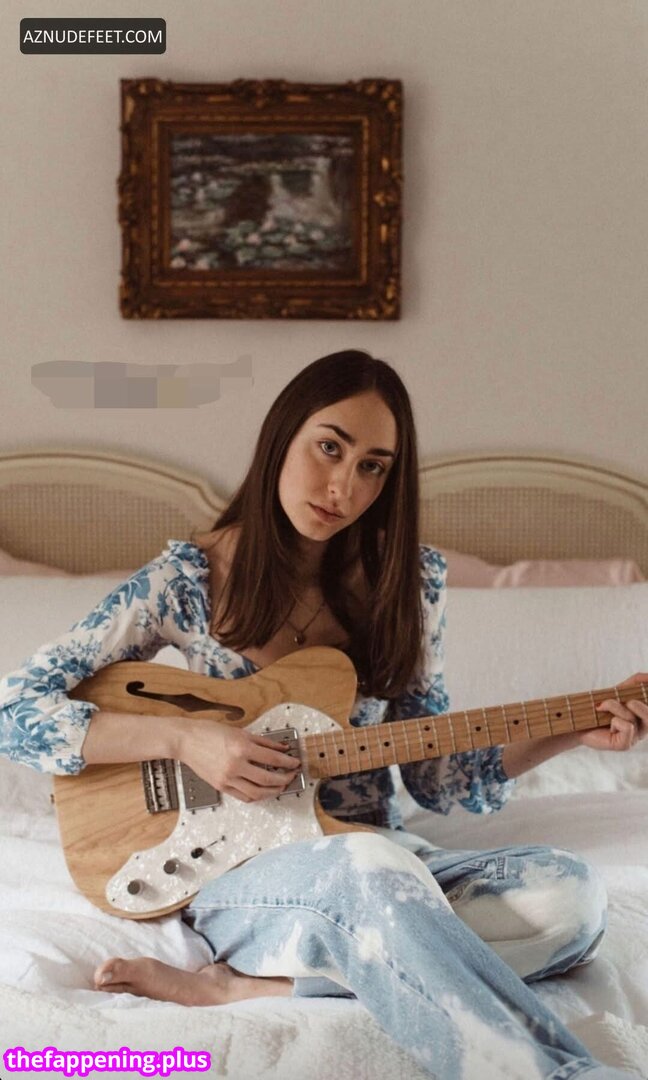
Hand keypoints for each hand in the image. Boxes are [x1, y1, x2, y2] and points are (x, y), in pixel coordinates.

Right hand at [180, 720, 300, 802]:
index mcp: (241, 748)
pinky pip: (244, 796)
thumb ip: (263, 742)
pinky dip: (257, 796)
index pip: (273, 759)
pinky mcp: (221, 786)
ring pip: (257, 792)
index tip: (295, 763)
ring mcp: (227, 778)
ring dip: (273, 791)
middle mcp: (235, 765)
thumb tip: (281, 748)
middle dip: (284, 778)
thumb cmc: (209, 732)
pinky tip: (263, 791)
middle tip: (291, 775)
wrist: (185, 740)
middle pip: (268, 779)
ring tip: (280, 785)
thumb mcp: (240, 732)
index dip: (288, 762)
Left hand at [579, 672, 647, 752]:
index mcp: (644, 716)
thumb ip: (636, 682)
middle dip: (634, 703)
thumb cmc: (600, 707)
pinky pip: (628, 727)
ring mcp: (635, 738)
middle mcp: (643, 729)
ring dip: (614, 707)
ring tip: (602, 708)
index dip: (647, 696)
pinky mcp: (625, 745)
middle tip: (619, 702)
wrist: (578, 721)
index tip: (632, 700)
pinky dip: (615, 721)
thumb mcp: (619, 691)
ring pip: (633, 717)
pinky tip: (608, 725)